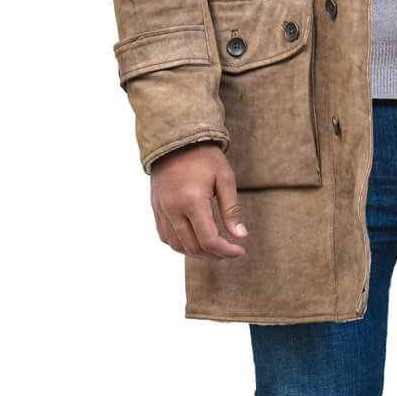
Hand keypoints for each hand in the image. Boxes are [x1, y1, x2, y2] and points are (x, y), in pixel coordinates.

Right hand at [150, 143, 248, 258]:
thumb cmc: (204, 157)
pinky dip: (180, 244)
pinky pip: (165, 236)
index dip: (226, 251)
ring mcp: (161, 209)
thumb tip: (241, 237)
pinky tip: (194, 240)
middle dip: (214, 255)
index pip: (209, 240)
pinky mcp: (156, 208)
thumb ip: (232, 210)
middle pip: (192, 247)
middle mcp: (173, 209)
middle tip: (229, 251)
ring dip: (196, 253)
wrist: (175, 140)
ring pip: (176, 246)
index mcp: (192, 201)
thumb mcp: (225, 178)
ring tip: (214, 249)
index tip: (240, 251)